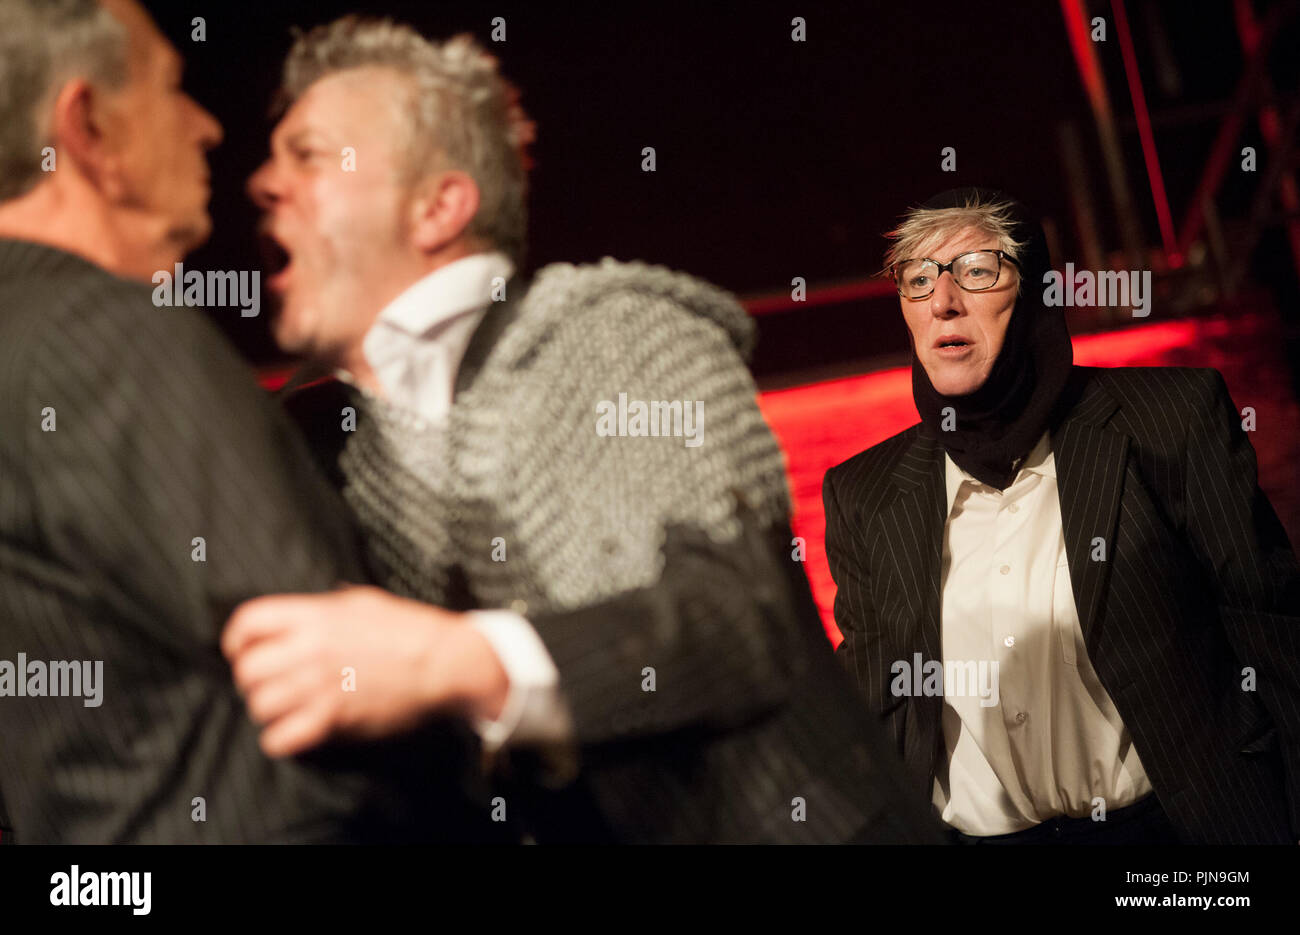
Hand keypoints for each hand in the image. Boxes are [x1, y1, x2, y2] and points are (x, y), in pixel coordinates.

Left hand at [221, 585, 508, 756]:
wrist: (444, 661)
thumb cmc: (409, 629)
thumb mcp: (364, 601)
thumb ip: (325, 607)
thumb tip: (302, 613)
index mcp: (315, 615)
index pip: (249, 622)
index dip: (237, 639)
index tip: (241, 651)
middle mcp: (310, 649)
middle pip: (247, 670)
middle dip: (252, 679)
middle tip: (268, 684)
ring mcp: (320, 685)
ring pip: (260, 705)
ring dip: (267, 710)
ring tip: (284, 709)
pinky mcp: (333, 718)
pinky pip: (281, 738)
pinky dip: (280, 739)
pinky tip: (294, 732)